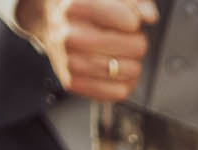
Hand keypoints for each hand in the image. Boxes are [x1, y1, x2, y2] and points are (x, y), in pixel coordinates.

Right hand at [13, 0, 156, 101]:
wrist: (47, 20)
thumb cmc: (80, 6)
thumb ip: (134, 1)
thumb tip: (149, 17)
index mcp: (77, 7)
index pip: (130, 22)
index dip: (133, 21)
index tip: (124, 20)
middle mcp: (71, 36)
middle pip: (135, 47)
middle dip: (136, 41)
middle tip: (122, 37)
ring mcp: (71, 62)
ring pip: (130, 71)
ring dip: (132, 62)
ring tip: (117, 52)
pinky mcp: (74, 83)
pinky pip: (118, 92)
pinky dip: (124, 82)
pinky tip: (115, 69)